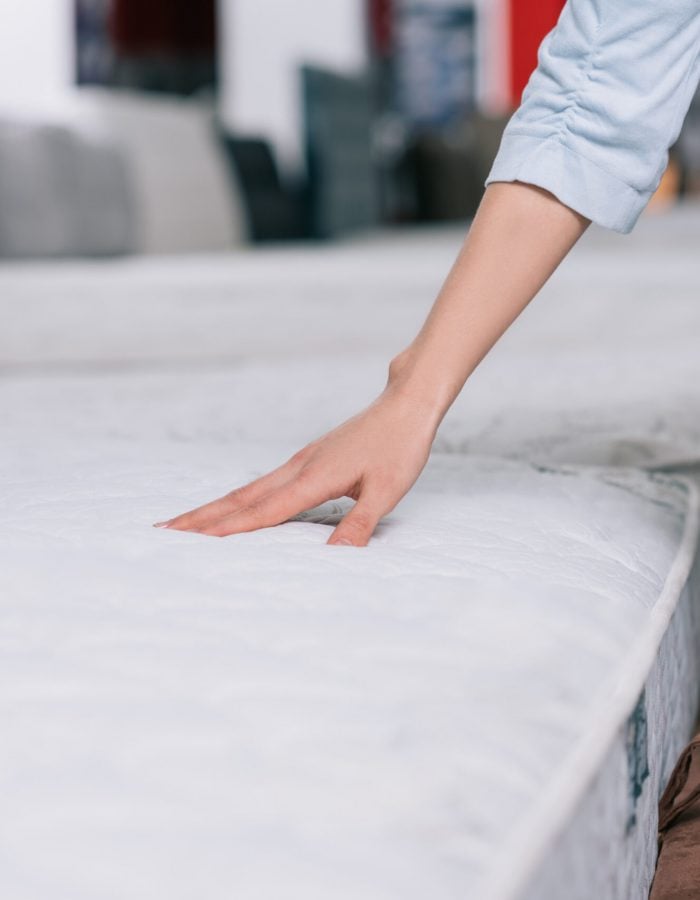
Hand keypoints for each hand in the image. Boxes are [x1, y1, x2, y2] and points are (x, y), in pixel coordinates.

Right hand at [155, 363, 442, 546]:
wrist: (405, 405)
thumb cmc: (400, 447)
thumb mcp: (387, 491)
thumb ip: (359, 525)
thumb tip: (335, 557)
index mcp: (313, 479)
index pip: (261, 512)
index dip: (225, 529)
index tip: (189, 542)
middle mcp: (297, 469)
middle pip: (239, 498)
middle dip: (200, 518)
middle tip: (162, 533)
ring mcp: (299, 462)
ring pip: (246, 490)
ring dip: (213, 508)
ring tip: (183, 523)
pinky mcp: (306, 460)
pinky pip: (262, 485)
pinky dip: (238, 499)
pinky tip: (232, 508)